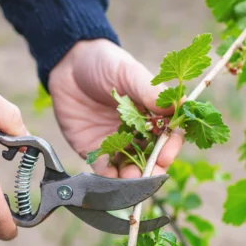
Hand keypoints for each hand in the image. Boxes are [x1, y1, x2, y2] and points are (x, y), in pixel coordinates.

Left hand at [48, 39, 183, 177]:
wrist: (67, 65)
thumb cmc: (104, 63)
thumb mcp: (128, 72)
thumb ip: (150, 91)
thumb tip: (178, 106)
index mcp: (153, 114)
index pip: (169, 136)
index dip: (170, 147)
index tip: (166, 155)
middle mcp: (138, 132)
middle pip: (152, 158)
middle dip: (153, 170)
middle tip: (151, 175)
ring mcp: (117, 143)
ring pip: (130, 168)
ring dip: (133, 179)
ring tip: (131, 182)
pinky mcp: (95, 150)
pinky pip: (105, 170)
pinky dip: (109, 179)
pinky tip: (111, 181)